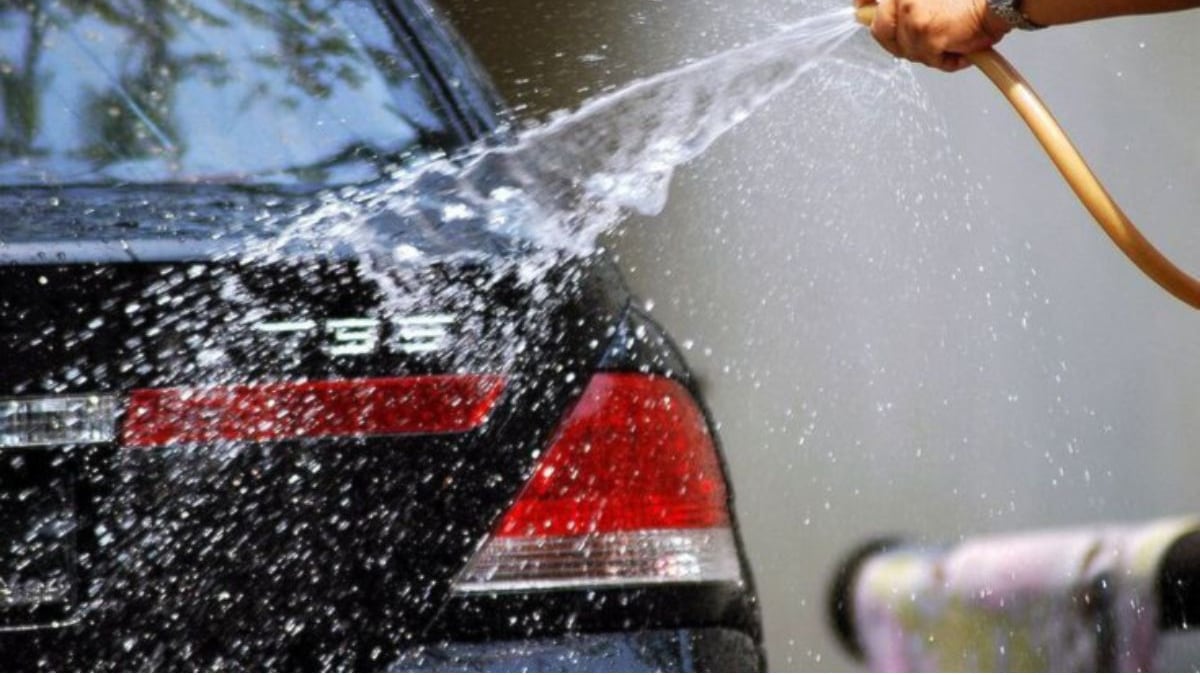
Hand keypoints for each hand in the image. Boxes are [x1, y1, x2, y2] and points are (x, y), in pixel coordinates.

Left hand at [855, 0, 1011, 71]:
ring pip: (907, 49)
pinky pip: (929, 59)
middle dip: (899, 41)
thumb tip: (871, 8)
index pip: (868, 0)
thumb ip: (906, 1)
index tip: (860, 10)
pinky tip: (960, 48)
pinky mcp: (927, 35)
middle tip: (922, 39)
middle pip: (881, 30)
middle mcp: (903, 0)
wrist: (1000, 0)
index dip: (864, 6)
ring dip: (927, 51)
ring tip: (951, 39)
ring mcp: (912, 17)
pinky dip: (947, 60)